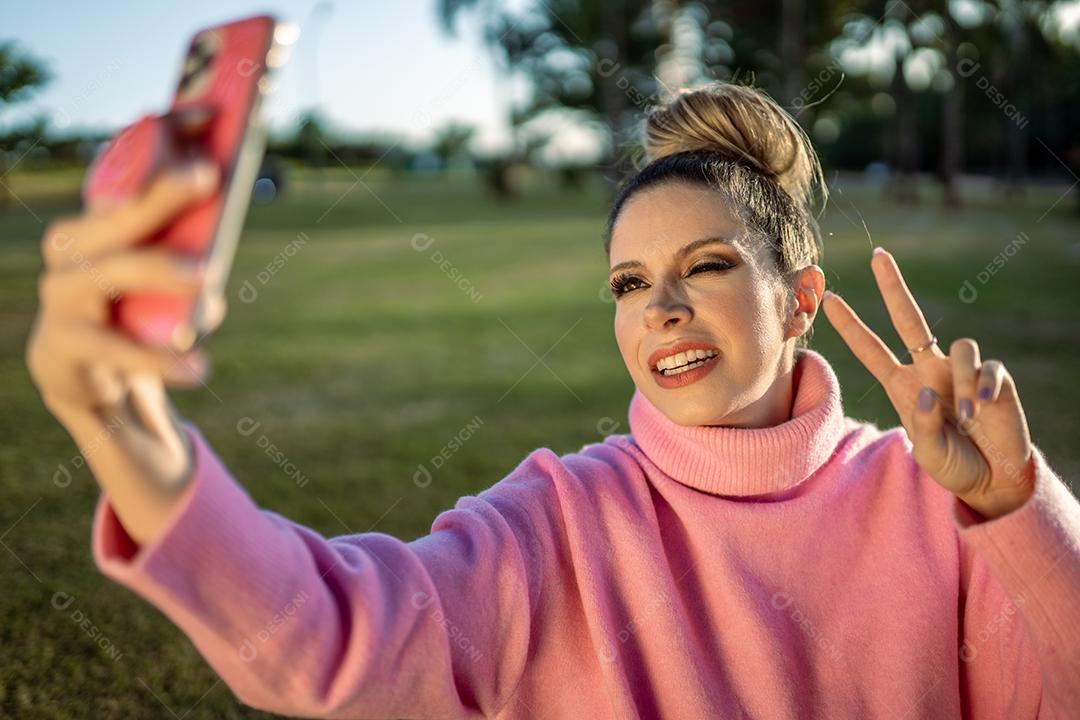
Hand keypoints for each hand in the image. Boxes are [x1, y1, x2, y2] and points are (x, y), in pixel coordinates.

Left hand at [820, 247, 1035, 520]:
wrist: (993, 478)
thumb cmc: (953, 465)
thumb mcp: (928, 454)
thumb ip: (921, 425)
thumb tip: (925, 389)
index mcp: (902, 386)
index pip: (871, 350)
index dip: (851, 327)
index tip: (830, 300)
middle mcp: (928, 369)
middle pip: (909, 319)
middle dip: (894, 286)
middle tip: (878, 255)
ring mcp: (960, 371)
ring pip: (960, 346)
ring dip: (961, 383)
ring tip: (965, 419)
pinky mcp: (993, 377)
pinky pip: (987, 367)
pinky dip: (983, 387)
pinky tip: (982, 410)